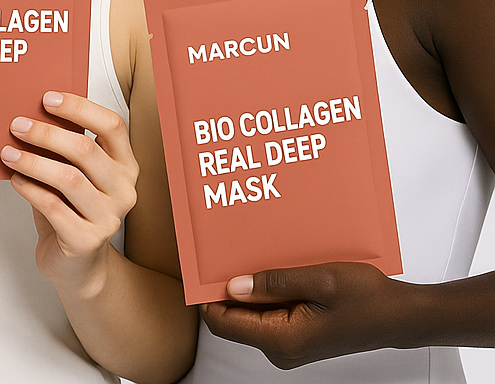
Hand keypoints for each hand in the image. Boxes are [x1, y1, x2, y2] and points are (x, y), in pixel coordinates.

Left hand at [0, 91, 138, 295]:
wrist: (77, 264)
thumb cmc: (72, 207)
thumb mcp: (74, 172)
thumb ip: (64, 146)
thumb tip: (30, 113)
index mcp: (125, 163)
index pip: (112, 125)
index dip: (80, 107)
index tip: (47, 98)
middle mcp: (123, 189)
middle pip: (85, 150)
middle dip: (46, 134)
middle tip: (17, 124)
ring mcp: (109, 217)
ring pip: (68, 179)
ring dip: (32, 161)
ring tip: (8, 153)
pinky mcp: (87, 240)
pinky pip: (54, 208)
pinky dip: (30, 190)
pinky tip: (16, 180)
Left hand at [201, 261, 403, 368]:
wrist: (398, 315)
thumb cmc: (366, 297)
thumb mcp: (318, 280)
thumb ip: (273, 283)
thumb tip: (232, 286)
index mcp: (282, 340)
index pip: (223, 322)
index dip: (206, 294)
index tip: (200, 264)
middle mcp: (280, 349)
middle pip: (232, 317)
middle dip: (226, 285)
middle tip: (225, 249)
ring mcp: (287, 345)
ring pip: (249, 313)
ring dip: (246, 285)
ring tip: (251, 253)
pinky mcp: (295, 336)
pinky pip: (266, 313)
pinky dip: (263, 291)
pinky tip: (271, 267)